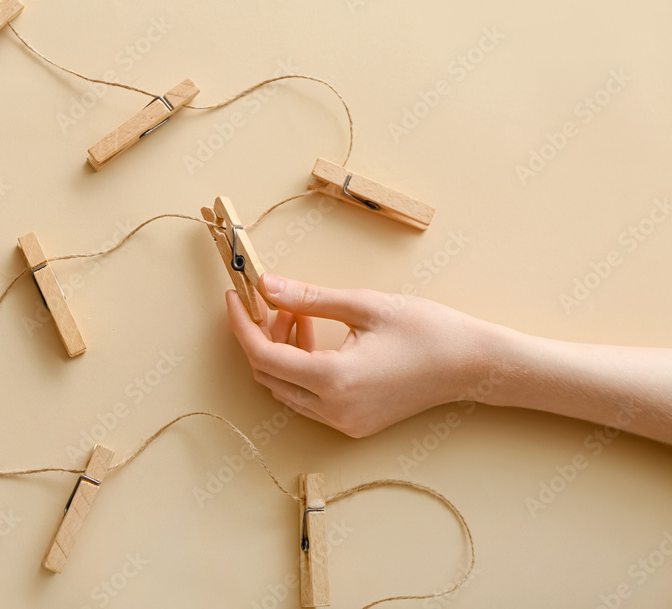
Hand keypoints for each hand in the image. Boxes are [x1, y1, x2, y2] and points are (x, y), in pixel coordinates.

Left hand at [225, 273, 495, 437]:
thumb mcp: (363, 305)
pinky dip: (301, 368)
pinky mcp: (355, 423)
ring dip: (280, 352)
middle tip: (268, 302)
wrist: (473, 364)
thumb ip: (308, 299)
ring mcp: (344, 422)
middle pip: (269, 376)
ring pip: (286, 389)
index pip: (264, 356)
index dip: (243, 325)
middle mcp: (334, 410)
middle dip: (259, 337)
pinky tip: (314, 336)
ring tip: (297, 314)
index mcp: (333, 380)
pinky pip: (309, 398)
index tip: (235, 297)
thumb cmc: (427, 330)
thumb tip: (266, 286)